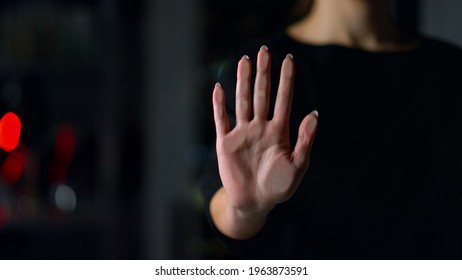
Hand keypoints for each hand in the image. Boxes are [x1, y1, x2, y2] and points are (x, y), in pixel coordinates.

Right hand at [210, 46, 317, 238]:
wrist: (255, 202)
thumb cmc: (278, 186)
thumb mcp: (297, 165)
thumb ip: (304, 140)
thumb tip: (314, 114)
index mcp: (279, 131)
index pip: (283, 99)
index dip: (287, 79)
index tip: (289, 59)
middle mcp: (260, 127)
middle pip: (262, 94)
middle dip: (264, 73)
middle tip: (264, 51)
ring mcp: (242, 133)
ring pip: (243, 101)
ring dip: (243, 82)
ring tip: (244, 61)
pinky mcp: (226, 143)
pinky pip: (221, 120)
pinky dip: (218, 105)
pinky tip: (218, 88)